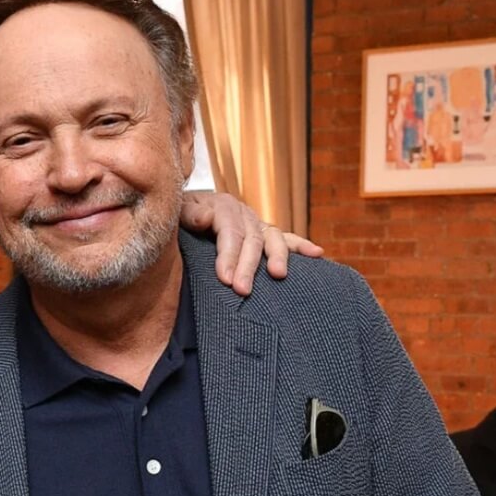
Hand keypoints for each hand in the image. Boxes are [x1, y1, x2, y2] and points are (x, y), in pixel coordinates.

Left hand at [179, 190, 323, 295]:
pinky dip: (302, 245)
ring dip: (277, 257)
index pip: (229, 231)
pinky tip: (318, 254)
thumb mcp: (177, 211)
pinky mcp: (264, 233)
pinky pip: (286, 239)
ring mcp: (256, 223)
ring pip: (272, 238)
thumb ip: (189, 215)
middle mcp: (243, 213)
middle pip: (251, 239)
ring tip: (278, 275)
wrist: (183, 211)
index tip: (225, 279)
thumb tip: (207, 217)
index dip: (228, 255)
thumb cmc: (179, 217)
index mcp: (222, 206)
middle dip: (248, 266)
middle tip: (242, 290)